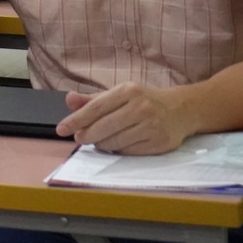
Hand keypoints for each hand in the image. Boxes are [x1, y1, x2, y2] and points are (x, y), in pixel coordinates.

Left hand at [57, 84, 191, 153]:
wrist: (181, 110)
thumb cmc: (144, 101)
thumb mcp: (119, 94)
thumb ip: (93, 99)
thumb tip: (69, 100)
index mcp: (128, 91)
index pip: (96, 107)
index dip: (76, 120)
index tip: (61, 129)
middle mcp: (141, 107)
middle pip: (103, 127)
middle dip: (86, 135)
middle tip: (79, 138)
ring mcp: (151, 126)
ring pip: (114, 142)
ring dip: (101, 144)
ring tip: (100, 140)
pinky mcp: (158, 143)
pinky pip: (128, 152)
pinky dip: (118, 150)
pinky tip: (117, 144)